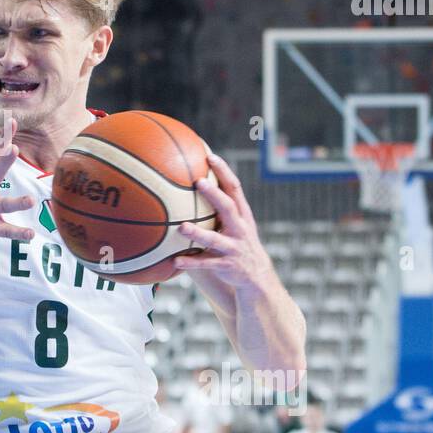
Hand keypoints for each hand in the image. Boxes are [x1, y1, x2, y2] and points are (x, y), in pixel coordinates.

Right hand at [0, 117, 33, 250]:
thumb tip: (8, 137)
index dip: (2, 138)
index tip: (11, 121)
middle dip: (3, 161)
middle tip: (13, 148)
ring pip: (1, 206)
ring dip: (15, 203)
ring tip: (30, 200)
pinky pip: (4, 231)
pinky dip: (17, 233)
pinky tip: (30, 234)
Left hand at [170, 152, 277, 290]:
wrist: (257, 276)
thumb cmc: (237, 242)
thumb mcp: (234, 224)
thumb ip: (217, 208)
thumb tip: (191, 185)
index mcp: (241, 215)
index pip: (234, 188)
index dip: (223, 172)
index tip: (210, 156)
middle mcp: (240, 229)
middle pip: (228, 208)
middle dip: (214, 195)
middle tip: (198, 182)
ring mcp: (234, 248)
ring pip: (215, 239)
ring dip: (197, 233)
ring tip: (181, 227)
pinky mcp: (228, 266)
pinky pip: (207, 264)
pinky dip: (192, 262)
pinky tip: (175, 260)